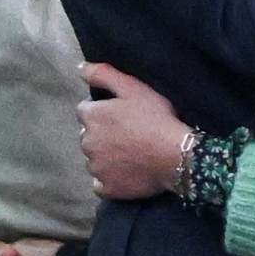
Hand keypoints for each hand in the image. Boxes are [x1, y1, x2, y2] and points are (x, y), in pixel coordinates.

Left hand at [78, 62, 189, 199]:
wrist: (174, 155)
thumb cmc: (156, 117)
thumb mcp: (133, 87)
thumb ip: (104, 75)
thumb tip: (79, 67)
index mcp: (91, 117)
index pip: (85, 110)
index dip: (103, 111)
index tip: (121, 114)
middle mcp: (86, 142)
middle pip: (88, 135)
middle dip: (102, 133)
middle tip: (128, 133)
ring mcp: (95, 167)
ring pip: (95, 159)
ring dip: (106, 156)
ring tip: (131, 153)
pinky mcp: (105, 188)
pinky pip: (101, 183)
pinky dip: (110, 179)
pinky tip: (127, 172)